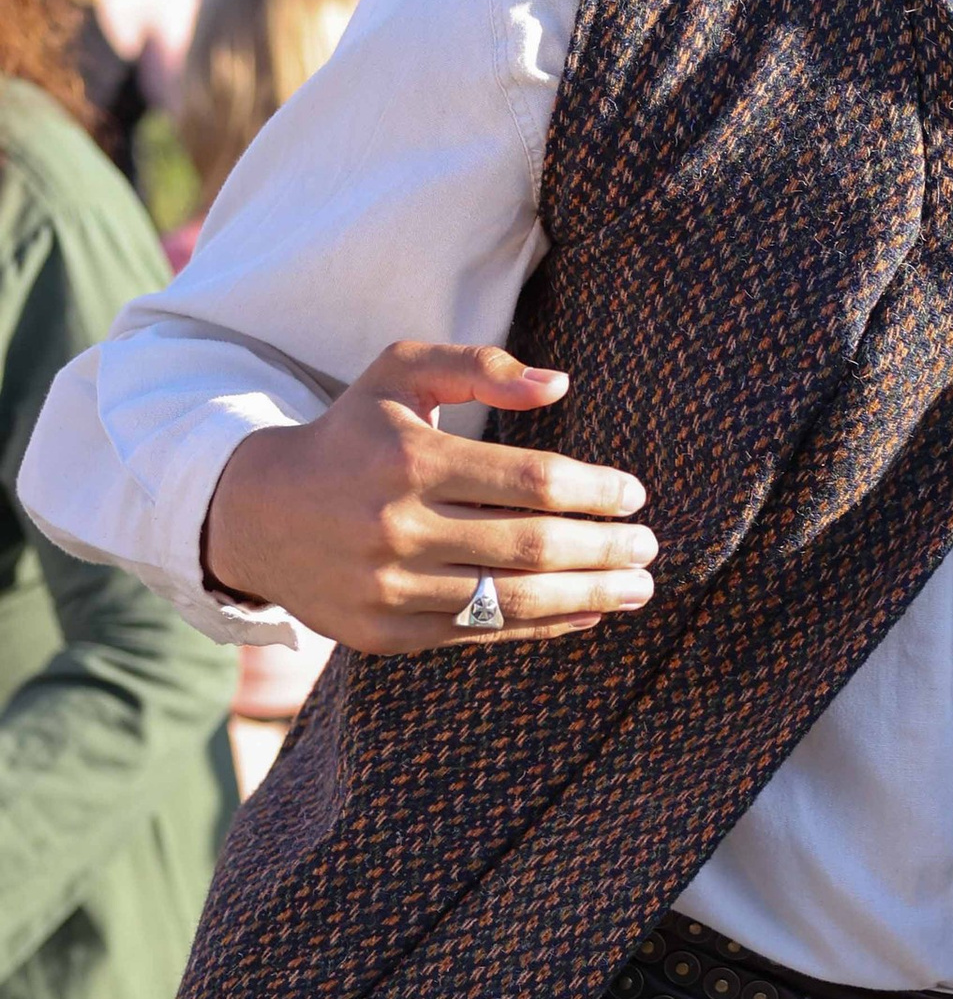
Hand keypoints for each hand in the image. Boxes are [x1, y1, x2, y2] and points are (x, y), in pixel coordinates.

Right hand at [203, 343, 657, 652]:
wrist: (257, 513)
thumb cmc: (352, 432)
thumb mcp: (401, 373)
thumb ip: (480, 364)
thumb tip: (559, 384)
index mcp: (408, 457)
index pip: (531, 481)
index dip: (595, 492)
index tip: (634, 496)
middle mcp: (395, 526)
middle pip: (530, 546)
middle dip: (605, 549)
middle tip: (650, 547)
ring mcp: (389, 588)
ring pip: (512, 600)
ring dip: (589, 595)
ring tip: (637, 587)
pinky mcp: (385, 634)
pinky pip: (482, 634)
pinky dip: (543, 626)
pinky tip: (587, 612)